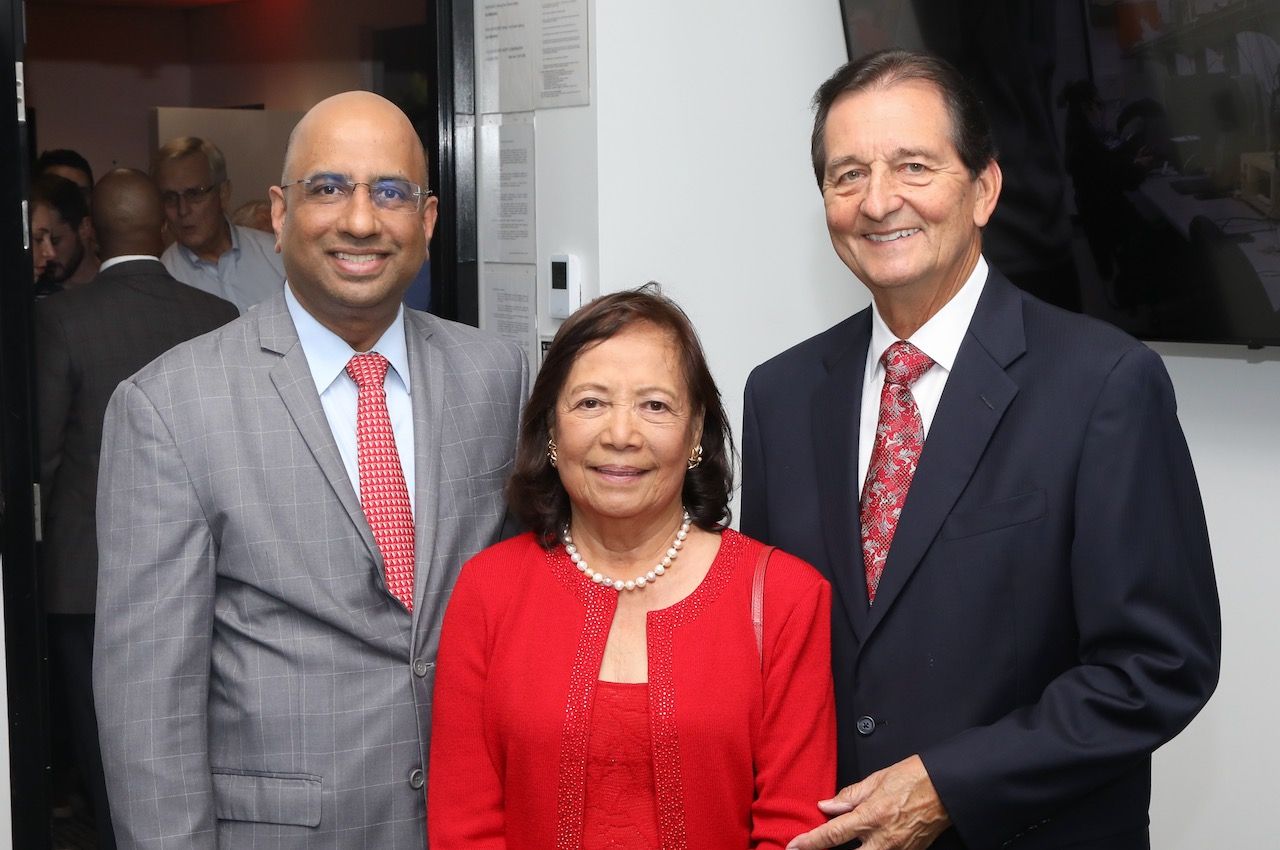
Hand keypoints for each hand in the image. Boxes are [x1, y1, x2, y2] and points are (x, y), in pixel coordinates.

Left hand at [786, 755, 949, 849]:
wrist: (947, 788)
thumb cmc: (914, 778)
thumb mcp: (876, 780)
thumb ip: (848, 797)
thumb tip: (826, 806)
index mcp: (871, 816)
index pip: (832, 835)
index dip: (809, 843)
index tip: (794, 846)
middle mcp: (883, 839)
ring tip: (838, 846)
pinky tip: (864, 846)